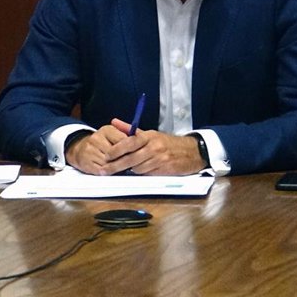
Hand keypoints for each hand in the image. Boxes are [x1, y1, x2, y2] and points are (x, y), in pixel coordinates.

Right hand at [65, 123, 145, 174]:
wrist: (79, 149)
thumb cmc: (102, 143)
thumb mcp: (113, 134)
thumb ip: (127, 135)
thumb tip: (141, 139)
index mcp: (106, 130)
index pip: (123, 141)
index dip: (131, 150)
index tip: (137, 154)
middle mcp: (96, 138)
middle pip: (116, 153)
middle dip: (124, 160)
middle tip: (132, 164)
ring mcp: (90, 150)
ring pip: (109, 163)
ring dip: (117, 168)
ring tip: (121, 168)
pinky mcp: (86, 162)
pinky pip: (101, 170)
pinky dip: (108, 173)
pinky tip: (111, 171)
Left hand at [66, 120, 205, 175]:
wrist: (192, 151)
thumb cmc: (167, 143)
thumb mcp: (150, 134)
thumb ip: (130, 130)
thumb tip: (114, 122)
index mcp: (149, 136)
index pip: (129, 142)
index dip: (116, 150)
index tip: (106, 156)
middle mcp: (154, 147)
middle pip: (130, 158)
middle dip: (115, 166)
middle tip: (104, 171)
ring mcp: (160, 159)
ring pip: (138, 168)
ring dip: (129, 171)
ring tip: (121, 171)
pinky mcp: (165, 170)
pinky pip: (147, 174)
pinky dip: (140, 174)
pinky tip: (136, 173)